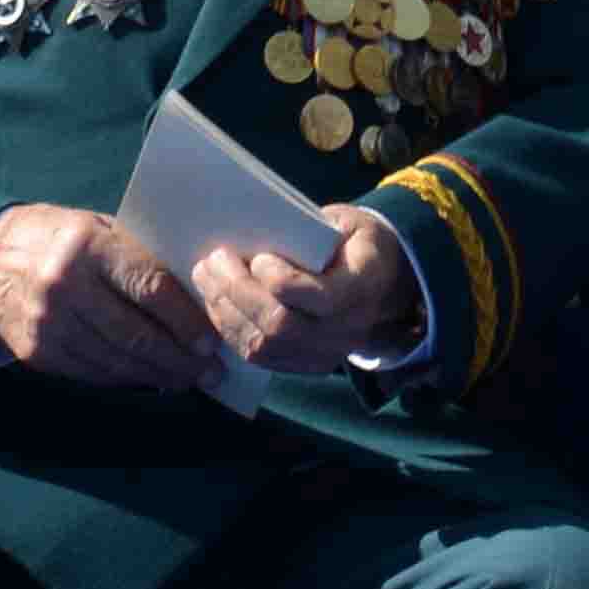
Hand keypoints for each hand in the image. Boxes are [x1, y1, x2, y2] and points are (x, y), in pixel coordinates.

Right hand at [0, 203, 225, 390]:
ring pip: (116, 361)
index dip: (185, 320)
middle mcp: (65, 285)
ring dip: (157, 375)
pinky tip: (148, 378)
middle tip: (209, 372)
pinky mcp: (36, 352)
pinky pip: (92, 373)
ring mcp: (47, 323)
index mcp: (88, 245)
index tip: (211, 341)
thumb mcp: (97, 228)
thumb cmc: (58, 238)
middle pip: (136, 333)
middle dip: (179, 358)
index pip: (149, 288)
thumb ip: (139, 257)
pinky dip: (126, 378)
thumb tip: (194, 298)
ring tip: (186, 379)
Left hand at [194, 204, 415, 374]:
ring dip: (225, 310)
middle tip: (213, 260)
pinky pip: (259, 356)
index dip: (281, 280)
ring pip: (263, 344)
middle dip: (237, 292)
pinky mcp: (305, 365)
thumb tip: (251, 223)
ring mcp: (326, 354)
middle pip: (281, 325)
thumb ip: (309, 229)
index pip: (319, 298)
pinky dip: (229, 329)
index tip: (259, 257)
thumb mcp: (344, 223)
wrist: (382, 281)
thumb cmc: (352, 241)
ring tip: (206, 276)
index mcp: (362, 287)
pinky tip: (215, 302)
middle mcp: (347, 330)